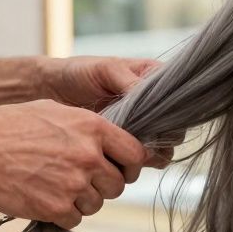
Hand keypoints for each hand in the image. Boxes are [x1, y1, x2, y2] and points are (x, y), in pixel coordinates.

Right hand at [0, 99, 148, 229]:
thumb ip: (87, 127)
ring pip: (97, 204)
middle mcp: (89, 156)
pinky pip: (75, 220)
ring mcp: (74, 184)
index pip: (135, 153)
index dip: (130, 164)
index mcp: (93, 128)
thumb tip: (112, 140)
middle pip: (118, 184)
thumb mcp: (54, 111)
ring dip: (82, 200)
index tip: (122, 168)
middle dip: (104, 185)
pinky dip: (63, 214)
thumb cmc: (8, 126)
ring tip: (56, 186)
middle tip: (82, 180)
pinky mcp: (56, 209)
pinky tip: (44, 198)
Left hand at [40, 56, 172, 167]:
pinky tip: (120, 157)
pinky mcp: (127, 145)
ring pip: (161, 149)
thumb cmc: (80, 72)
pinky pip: (141, 159)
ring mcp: (142, 127)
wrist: (52, 91)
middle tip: (139, 140)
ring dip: (148, 154)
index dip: (171, 116)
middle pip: (174, 131)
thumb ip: (130, 83)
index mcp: (156, 80)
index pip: (180, 103)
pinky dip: (134, 162)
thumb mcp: (107, 70)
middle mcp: (155, 106)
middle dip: (159, 138)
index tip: (154, 122)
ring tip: (127, 149)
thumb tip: (150, 97)